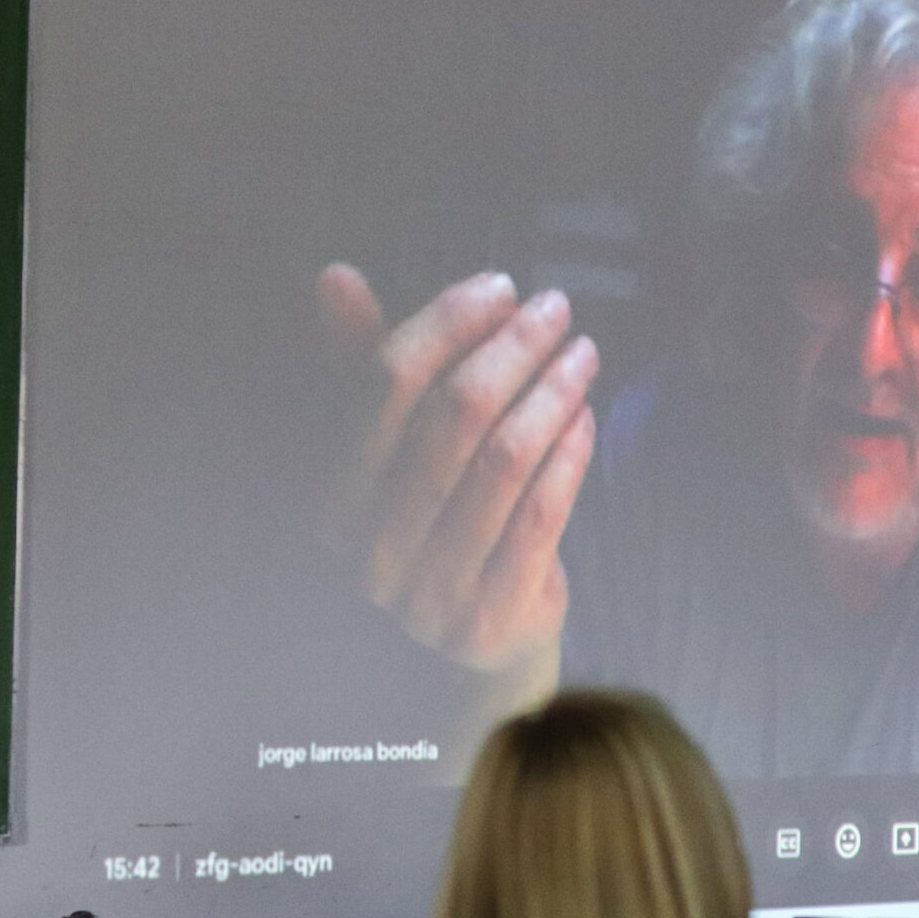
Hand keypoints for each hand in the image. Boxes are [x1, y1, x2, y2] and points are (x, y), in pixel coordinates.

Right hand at [316, 264, 598, 683]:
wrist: (474, 639)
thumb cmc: (436, 519)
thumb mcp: (395, 449)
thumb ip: (365, 366)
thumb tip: (335, 277)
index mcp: (332, 490)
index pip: (386, 383)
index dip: (447, 324)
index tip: (500, 287)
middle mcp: (368, 544)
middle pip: (455, 416)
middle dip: (513, 348)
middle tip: (556, 309)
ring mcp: (428, 588)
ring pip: (505, 461)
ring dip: (552, 393)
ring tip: (581, 355)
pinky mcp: (489, 617)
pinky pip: (541, 515)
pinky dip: (570, 456)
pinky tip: (586, 416)